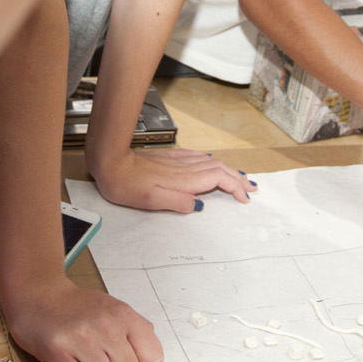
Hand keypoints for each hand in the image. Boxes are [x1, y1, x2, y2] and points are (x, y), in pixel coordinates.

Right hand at [0, 272, 164, 361]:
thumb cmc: (77, 306)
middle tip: (100, 358)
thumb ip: (137, 329)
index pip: (152, 357)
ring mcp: (81, 340)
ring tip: (83, 359)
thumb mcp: (113, 308)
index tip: (126, 357)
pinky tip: (67, 359)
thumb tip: (153, 357)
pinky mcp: (58, 352)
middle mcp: (105, 327)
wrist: (38, 294)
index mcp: (123, 315)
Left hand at [88, 145, 255, 213]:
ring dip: (229, 169)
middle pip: (220, 169)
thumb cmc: (127, 185)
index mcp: (183, 180)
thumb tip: (198, 204)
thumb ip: (177, 202)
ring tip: (240, 177)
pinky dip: (212, 161)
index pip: (218, 179)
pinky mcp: (170, 158)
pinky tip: (213, 162)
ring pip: (211, 162)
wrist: (111, 164)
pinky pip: (198, 157)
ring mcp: (178, 161)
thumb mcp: (151, 201)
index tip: (244, 197)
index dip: (235, 187)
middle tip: (251, 187)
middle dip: (238, 178)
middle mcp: (184, 168)